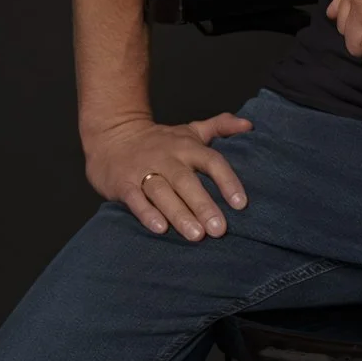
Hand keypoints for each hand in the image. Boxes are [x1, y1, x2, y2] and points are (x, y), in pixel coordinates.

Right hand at [84, 113, 253, 240]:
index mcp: (187, 146)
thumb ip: (220, 126)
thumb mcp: (190, 130)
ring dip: (179, 214)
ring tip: (196, 236)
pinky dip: (147, 213)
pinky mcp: (123, 183)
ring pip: (162, 192)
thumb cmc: (160, 141)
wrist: (113, 135)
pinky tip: (160, 229)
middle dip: (204, 205)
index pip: (212, 161)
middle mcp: (167, 157)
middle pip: (187, 181)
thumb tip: (249, 125)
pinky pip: (135, 199)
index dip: (227, 181)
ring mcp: (144, 169)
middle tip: (219, 229)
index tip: (241, 204)